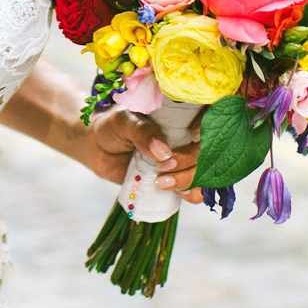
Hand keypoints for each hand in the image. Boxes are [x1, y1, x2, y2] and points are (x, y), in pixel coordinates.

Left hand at [84, 106, 201, 202]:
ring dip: (190, 180)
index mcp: (180, 113)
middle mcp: (188, 136)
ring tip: (162, 182)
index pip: (210, 114)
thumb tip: (163, 152)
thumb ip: (142, 132)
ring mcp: (185, 158)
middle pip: (208, 149)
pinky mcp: (178, 178)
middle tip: (162, 166)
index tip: (194, 136)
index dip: (209, 125)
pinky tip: (173, 191)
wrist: (98, 148)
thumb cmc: (112, 126)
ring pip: (206, 172)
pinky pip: (197, 189)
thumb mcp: (124, 122)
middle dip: (189, 161)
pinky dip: (191, 193)